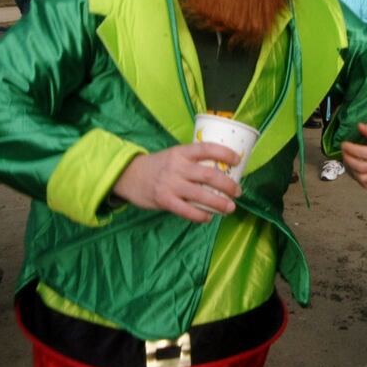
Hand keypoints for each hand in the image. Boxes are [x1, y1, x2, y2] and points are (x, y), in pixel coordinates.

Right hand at [113, 143, 242, 222]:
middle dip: (228, 185)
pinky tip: (209, 218)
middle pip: (209, 175)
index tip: (238, 160)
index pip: (206, 148)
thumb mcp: (173, 155)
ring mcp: (170, 184)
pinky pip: (187, 210)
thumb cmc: (157, 166)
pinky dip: (200, 216)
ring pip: (201, 195)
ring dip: (219, 203)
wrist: (128, 175)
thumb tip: (220, 170)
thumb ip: (192, 161)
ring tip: (230, 208)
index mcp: (181, 152)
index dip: (224, 153)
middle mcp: (177, 167)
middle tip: (238, 192)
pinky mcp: (164, 200)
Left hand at [340, 122, 366, 188]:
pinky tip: (353, 167)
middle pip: (362, 167)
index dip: (351, 149)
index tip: (344, 144)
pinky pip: (366, 184)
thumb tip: (359, 127)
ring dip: (351, 169)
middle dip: (348, 159)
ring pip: (362, 178)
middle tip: (343, 151)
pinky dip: (356, 177)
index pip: (365, 153)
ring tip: (347, 159)